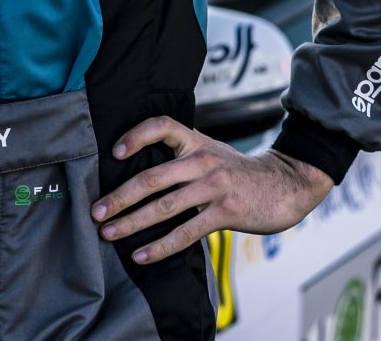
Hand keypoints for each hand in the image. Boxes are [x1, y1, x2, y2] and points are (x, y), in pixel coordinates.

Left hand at [91, 115, 333, 264]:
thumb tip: (140, 169)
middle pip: (152, 176)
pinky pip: (185, 232)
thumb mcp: (211, 151)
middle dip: (119, 196)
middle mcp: (202, 160)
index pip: (161, 125)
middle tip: (96, 211)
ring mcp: (213, 187)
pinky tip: (141, 255)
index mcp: (196, 140)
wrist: (284, 184)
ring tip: (109, 233)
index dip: (136, 135)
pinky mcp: (223, 213)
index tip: (115, 152)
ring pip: (164, 207)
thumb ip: (182, 155)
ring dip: (132, 222)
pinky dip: (160, 246)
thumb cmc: (239, 172)